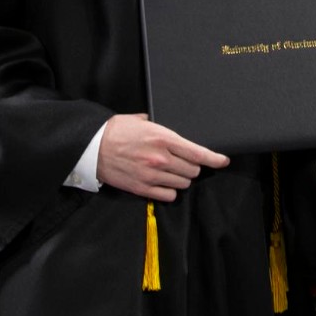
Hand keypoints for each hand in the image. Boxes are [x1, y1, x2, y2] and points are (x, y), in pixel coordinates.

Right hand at [97, 113, 229, 201]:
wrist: (92, 146)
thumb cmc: (117, 130)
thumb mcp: (143, 120)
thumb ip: (161, 127)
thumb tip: (172, 132)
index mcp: (164, 138)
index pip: (198, 152)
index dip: (214, 158)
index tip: (223, 161)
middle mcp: (161, 158)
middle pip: (192, 170)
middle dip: (193, 166)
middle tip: (185, 161)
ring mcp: (152, 175)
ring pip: (182, 183)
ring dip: (182, 177)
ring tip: (172, 171)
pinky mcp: (142, 188)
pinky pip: (168, 194)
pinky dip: (170, 190)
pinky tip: (164, 182)